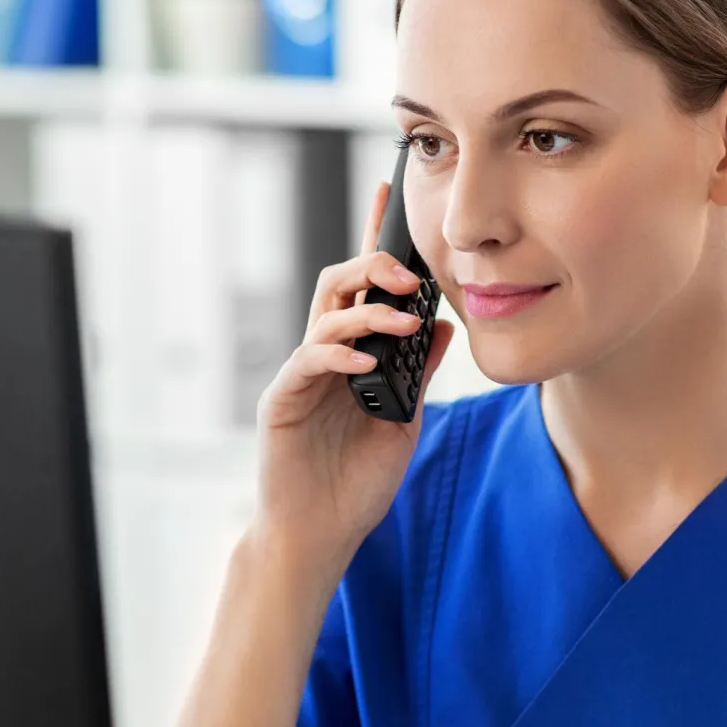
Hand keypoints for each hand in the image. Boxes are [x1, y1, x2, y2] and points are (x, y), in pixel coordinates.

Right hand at [251, 180, 454, 565]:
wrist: (319, 534)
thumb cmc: (356, 482)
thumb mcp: (403, 421)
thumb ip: (419, 374)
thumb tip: (444, 325)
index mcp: (352, 357)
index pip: (362, 288)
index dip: (373, 239)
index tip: (387, 192)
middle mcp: (322, 357)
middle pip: (338, 285)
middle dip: (373, 266)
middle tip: (411, 275)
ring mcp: (300, 376)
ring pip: (324, 314)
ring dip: (366, 309)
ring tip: (402, 321)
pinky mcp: (282, 402)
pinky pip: (308, 362)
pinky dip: (339, 355)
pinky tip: (367, 364)